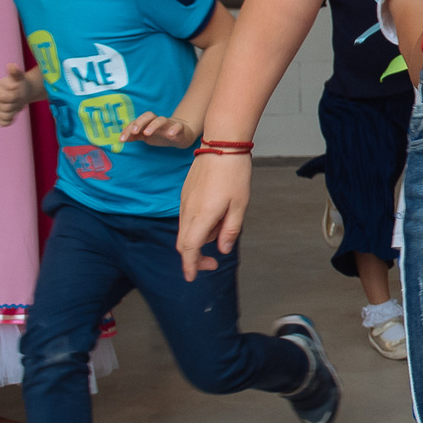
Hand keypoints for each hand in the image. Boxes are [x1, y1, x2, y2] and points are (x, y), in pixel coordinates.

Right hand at [0, 65, 32, 126]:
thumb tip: (11, 65)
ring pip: (6, 116)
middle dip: (16, 103)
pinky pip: (4, 123)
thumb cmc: (19, 84)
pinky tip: (12, 112)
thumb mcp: (19, 77)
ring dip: (14, 111)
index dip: (16, 95)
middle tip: (18, 98)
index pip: (7, 97)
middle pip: (7, 108)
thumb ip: (15, 72)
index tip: (17, 89)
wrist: (21, 93)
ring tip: (15, 104)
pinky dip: (11, 119)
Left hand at [125, 111, 197, 147]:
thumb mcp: (146, 136)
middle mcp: (157, 121)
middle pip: (148, 115)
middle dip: (140, 122)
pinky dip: (174, 129)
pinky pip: (178, 126)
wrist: (182, 135)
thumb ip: (135, 136)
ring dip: (153, 125)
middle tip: (134, 132)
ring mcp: (169, 124)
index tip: (122, 139)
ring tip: (147, 133)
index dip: (128, 129)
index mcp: (148, 122)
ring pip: (161, 120)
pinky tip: (171, 134)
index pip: (136, 122)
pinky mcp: (180, 128)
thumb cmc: (161, 134)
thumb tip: (123, 138)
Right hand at [175, 154, 251, 280]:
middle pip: (183, 243)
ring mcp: (184, 201)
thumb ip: (230, 230)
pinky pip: (187, 217)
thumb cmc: (234, 174)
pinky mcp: (185, 194)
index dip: (190, 266)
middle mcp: (188, 211)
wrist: (222, 144)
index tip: (192, 278)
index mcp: (202, 216)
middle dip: (194, 257)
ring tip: (223, 225)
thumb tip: (222, 249)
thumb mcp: (240, 206)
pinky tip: (216, 214)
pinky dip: (198, 225)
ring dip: (199, 239)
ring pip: (185, 230)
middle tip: (213, 263)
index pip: (189, 249)